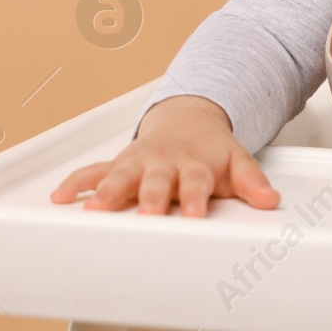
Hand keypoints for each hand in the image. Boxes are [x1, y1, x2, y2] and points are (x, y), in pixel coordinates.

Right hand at [48, 94, 280, 216]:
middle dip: (149, 196)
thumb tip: (270, 199)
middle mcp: (164, 162)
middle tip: (146, 212)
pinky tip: (61, 197)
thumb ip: (252, 182)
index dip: (195, 196)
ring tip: (96, 207)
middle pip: (155, 179)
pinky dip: (76, 182)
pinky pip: (94, 171)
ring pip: (120, 175)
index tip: (195, 212)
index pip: (196, 181)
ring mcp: (139, 161)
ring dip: (107, 191)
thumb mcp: (237, 162)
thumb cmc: (210, 149)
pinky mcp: (119, 162)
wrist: (188, 118)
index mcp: (194, 163)